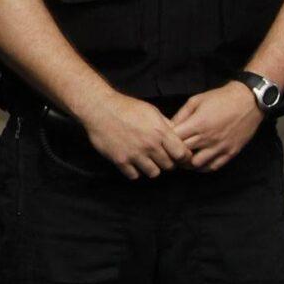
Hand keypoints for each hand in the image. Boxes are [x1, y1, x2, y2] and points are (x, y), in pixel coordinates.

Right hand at [77, 92, 192, 179]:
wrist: (100, 108)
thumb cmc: (126, 107)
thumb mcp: (151, 111)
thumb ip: (166, 125)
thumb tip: (178, 135)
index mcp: (160, 131)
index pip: (182, 154)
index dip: (183, 157)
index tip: (178, 156)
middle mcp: (149, 145)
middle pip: (169, 166)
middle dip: (167, 162)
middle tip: (160, 156)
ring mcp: (135, 154)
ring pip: (154, 173)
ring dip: (152, 168)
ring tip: (146, 160)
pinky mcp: (120, 160)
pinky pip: (134, 175)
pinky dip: (135, 171)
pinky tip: (132, 161)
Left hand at [171, 83, 263, 171]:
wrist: (248, 101)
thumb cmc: (220, 98)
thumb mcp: (196, 100)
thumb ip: (181, 115)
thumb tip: (169, 126)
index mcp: (198, 124)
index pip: (175, 140)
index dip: (168, 140)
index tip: (166, 139)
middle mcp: (208, 138)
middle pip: (183, 153)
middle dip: (175, 152)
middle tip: (172, 150)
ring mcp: (220, 147)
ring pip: (197, 164)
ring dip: (188, 163)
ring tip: (185, 157)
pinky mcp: (230, 152)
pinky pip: (213, 167)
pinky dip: (203, 167)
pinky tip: (198, 162)